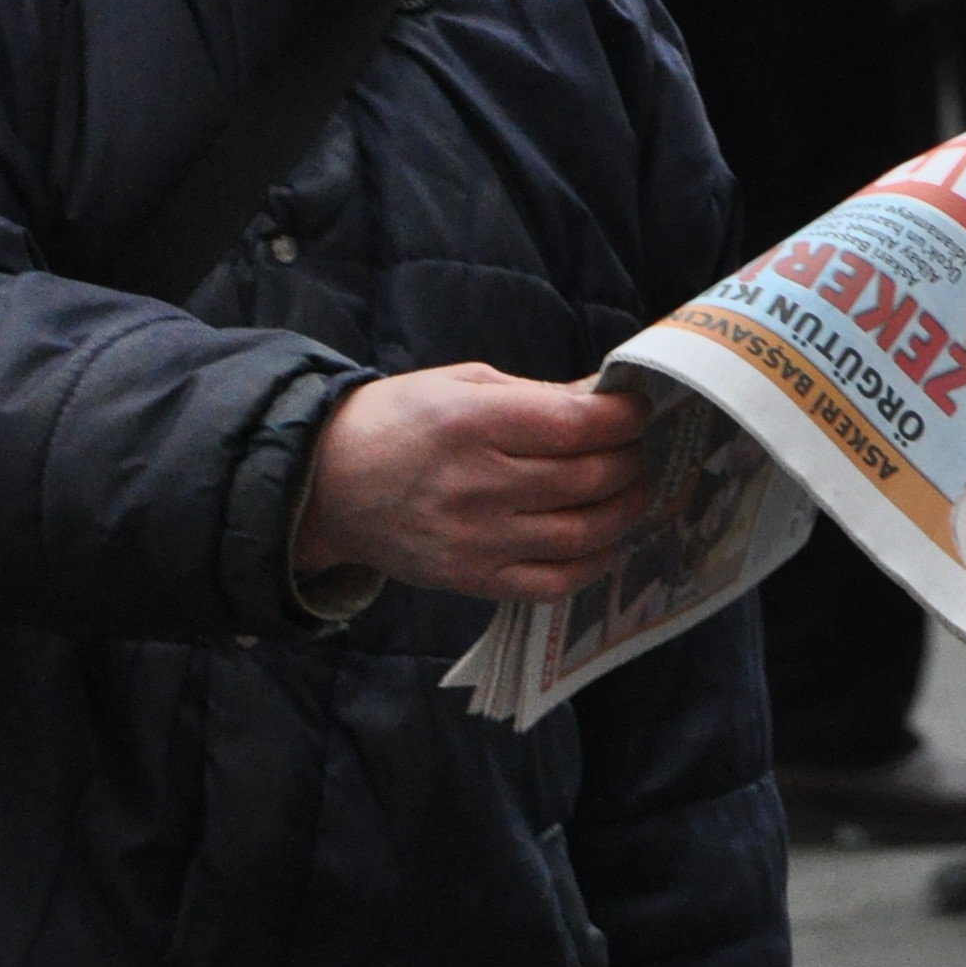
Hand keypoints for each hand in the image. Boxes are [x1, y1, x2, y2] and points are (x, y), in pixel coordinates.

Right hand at [292, 366, 651, 600]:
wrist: (328, 482)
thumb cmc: (400, 421)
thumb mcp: (463, 384)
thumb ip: (537, 394)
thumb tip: (604, 398)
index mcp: (474, 422)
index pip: (576, 424)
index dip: (623, 418)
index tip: (637, 409)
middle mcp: (477, 483)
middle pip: (589, 479)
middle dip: (630, 461)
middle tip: (635, 450)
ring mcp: (476, 539)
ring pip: (583, 534)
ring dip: (623, 511)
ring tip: (629, 492)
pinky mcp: (471, 578)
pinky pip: (552, 582)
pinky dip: (591, 562)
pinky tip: (600, 540)